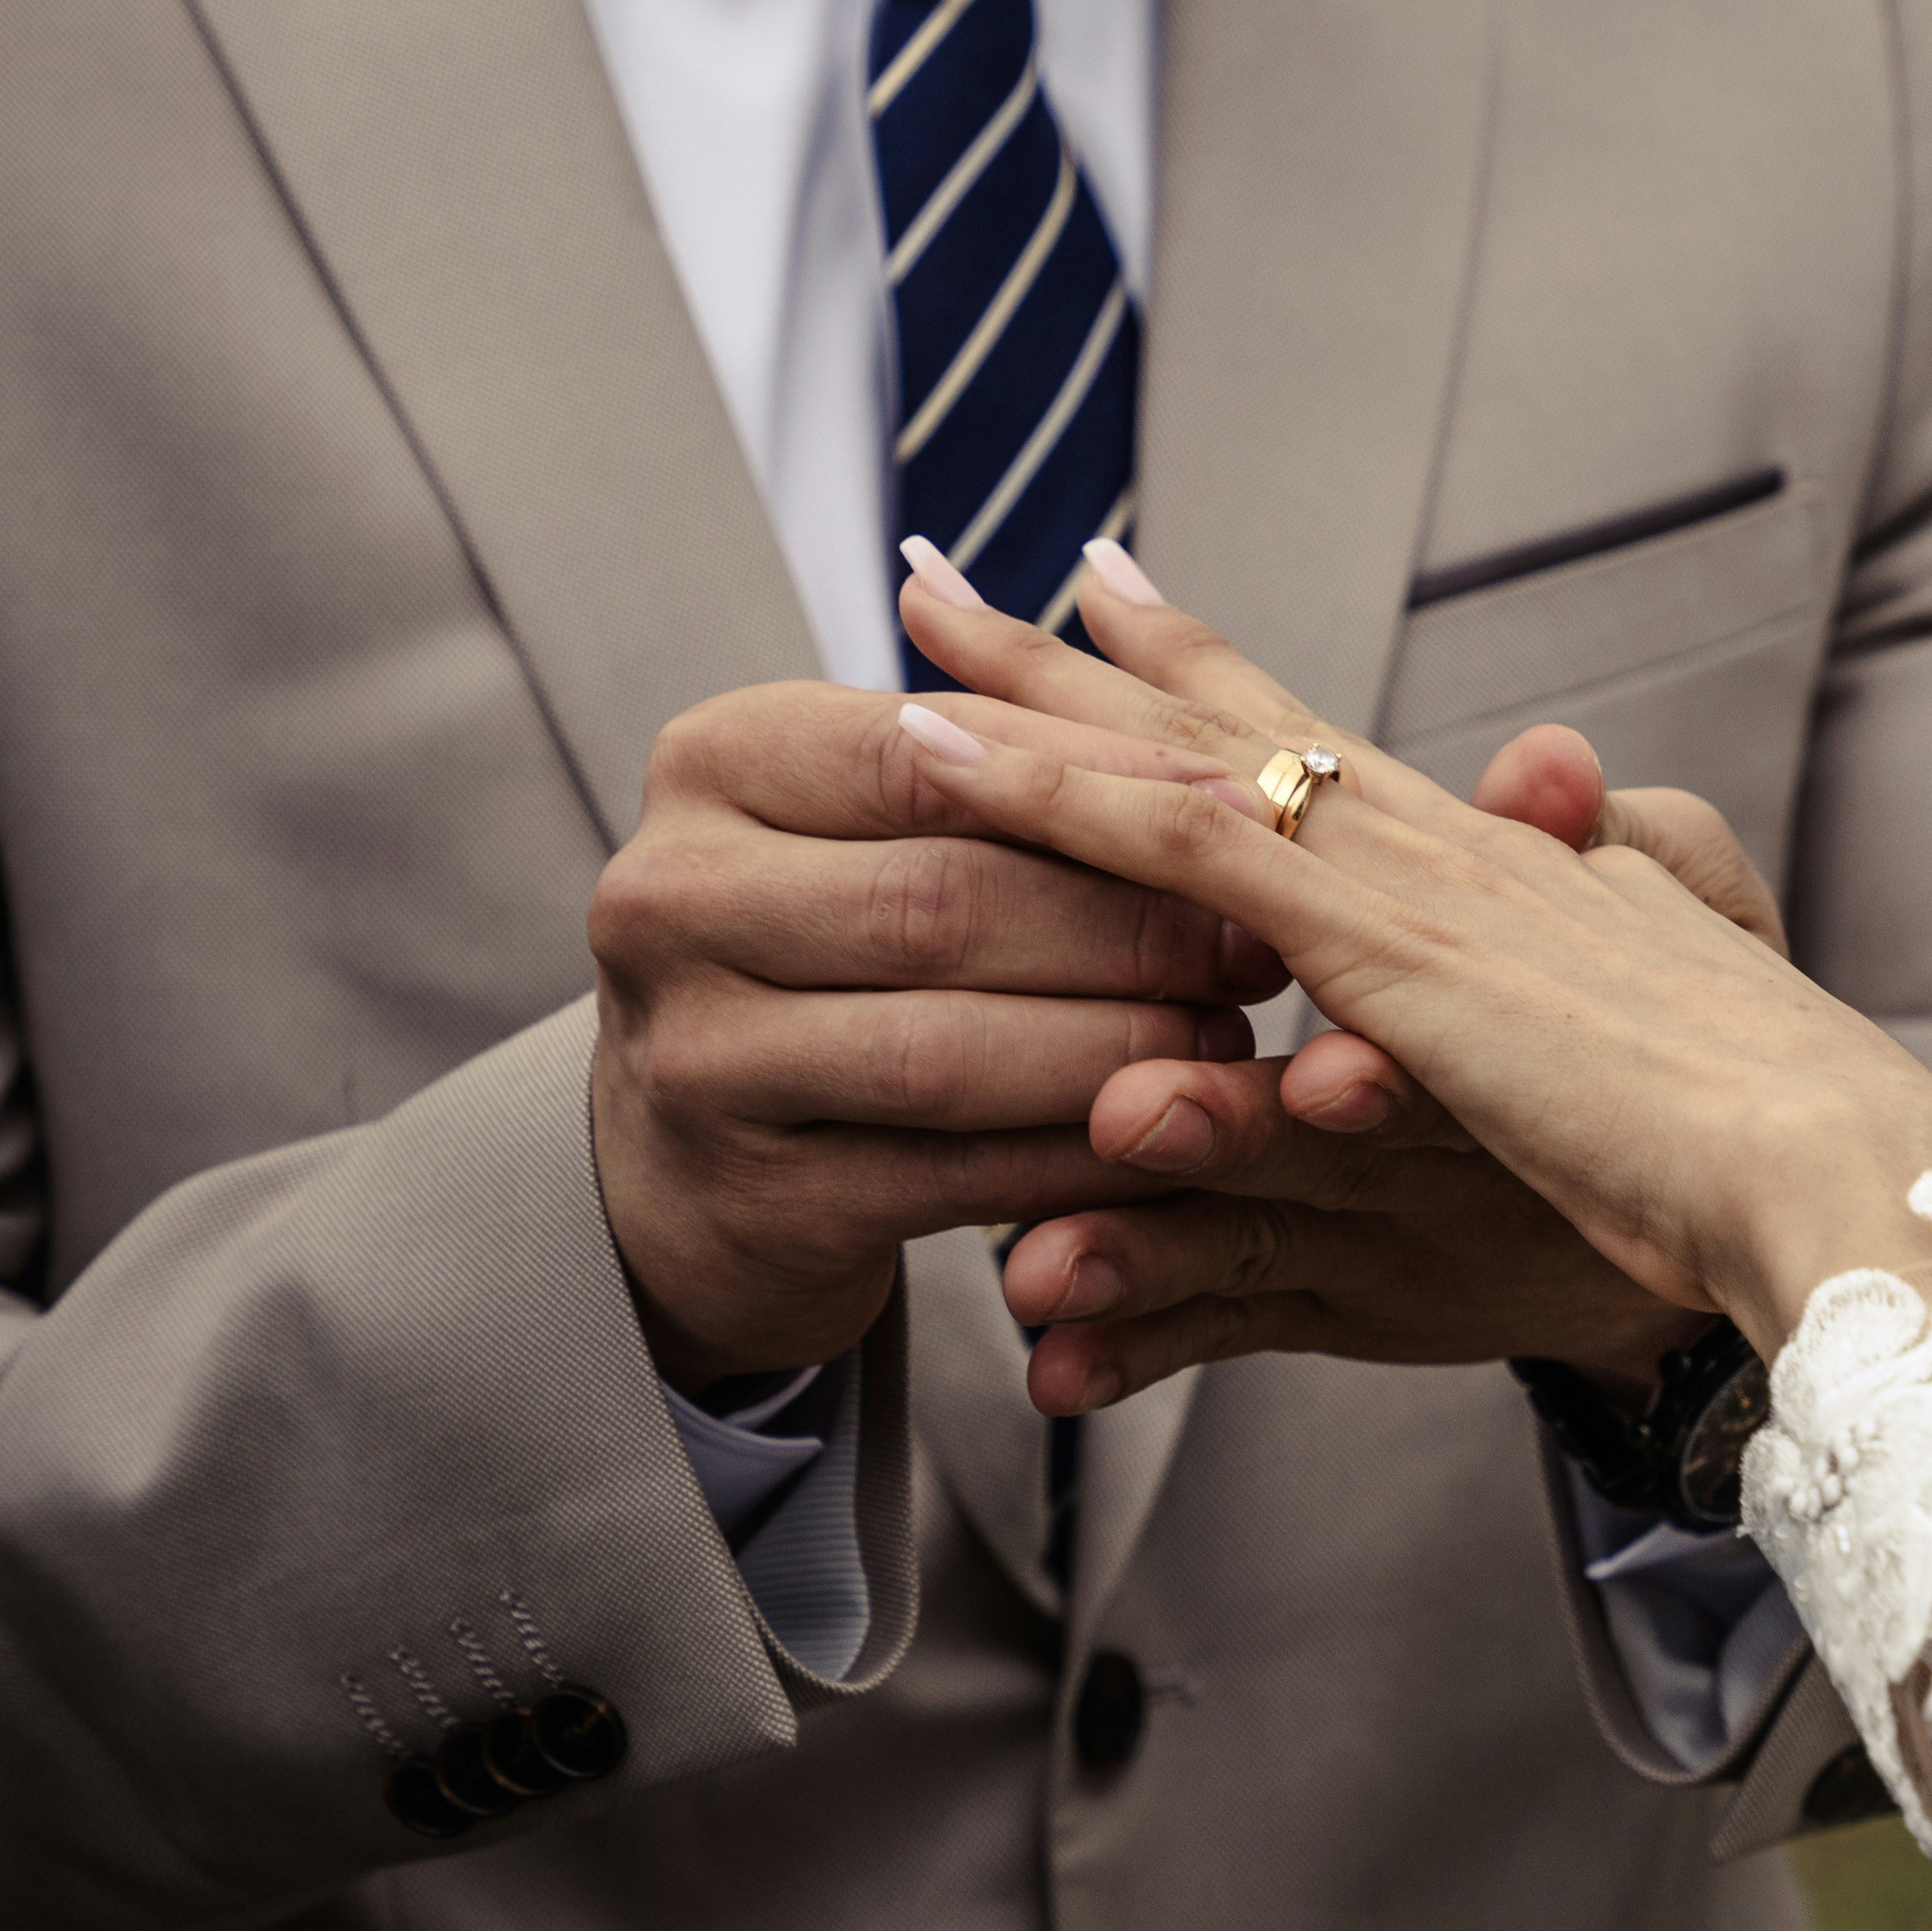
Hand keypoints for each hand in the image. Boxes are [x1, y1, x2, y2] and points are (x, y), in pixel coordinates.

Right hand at [587, 680, 1286, 1387]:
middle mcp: (670, 897)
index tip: (1250, 800)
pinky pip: (959, 1176)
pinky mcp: (755, 1197)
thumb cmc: (825, 953)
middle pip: (944, 899)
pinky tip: (1170, 1143)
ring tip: (1228, 1040)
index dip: (1106, 776)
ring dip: (1117, 1049)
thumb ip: (1002, 764)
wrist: (689, 1158)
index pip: (931, 748)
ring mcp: (696, 1058)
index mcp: (714, 762)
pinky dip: (1081, 1159)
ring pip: (950, 1050)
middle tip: (1261, 945)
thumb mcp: (871, 826)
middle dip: (1129, 925)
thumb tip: (1220, 733)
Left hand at [887, 560, 1931, 1368]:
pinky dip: (1056, 797)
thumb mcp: (1639, 1019)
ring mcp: (1403, 893)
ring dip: (1034, 701)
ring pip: (1177, 765)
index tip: (1097, 587)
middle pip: (1217, 725)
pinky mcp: (1382, 956)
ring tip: (910, 633)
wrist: (1828, 1171)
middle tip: (939, 571)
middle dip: (1074, 653)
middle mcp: (1430, 847)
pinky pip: (1183, 853)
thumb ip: (1576, 928)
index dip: (1199, 666)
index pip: (1311, 741)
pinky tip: (944, 768)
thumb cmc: (1757, 1127)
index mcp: (1483, 867)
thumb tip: (1552, 838)